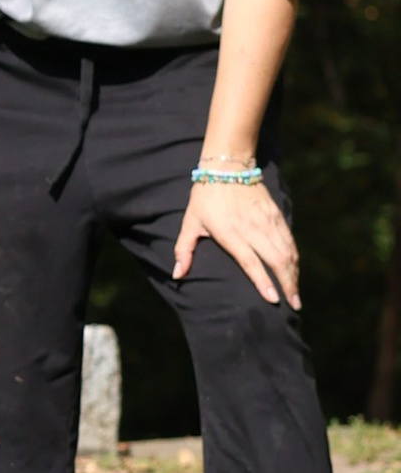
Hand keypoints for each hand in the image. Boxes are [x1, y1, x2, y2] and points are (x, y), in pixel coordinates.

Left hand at [174, 173, 298, 308]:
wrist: (227, 167)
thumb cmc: (204, 198)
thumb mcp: (190, 223)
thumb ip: (184, 250)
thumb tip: (177, 275)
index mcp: (230, 232)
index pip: (250, 261)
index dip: (263, 281)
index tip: (273, 299)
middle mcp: (252, 228)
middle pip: (276, 260)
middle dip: (287, 284)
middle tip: (294, 305)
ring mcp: (267, 221)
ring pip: (287, 251)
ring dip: (294, 274)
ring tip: (296, 295)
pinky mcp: (276, 215)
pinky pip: (290, 240)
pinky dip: (294, 258)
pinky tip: (295, 271)